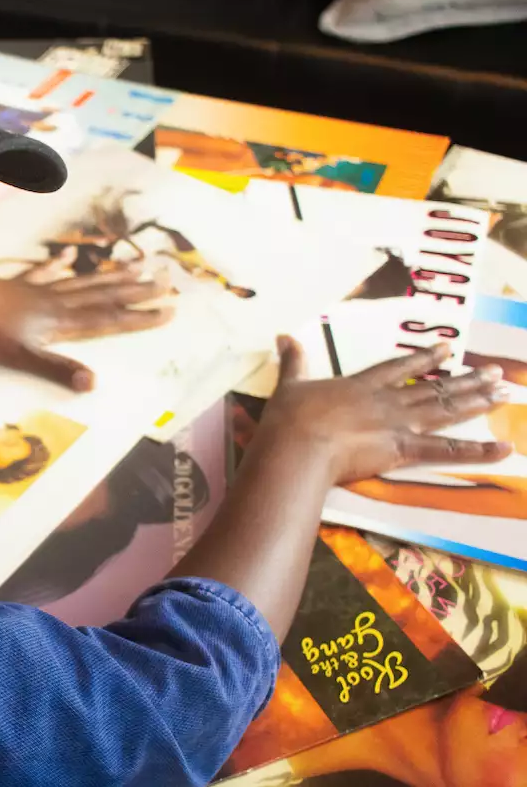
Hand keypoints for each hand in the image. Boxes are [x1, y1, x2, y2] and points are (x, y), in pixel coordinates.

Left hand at [0, 250, 173, 391]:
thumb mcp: (20, 356)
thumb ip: (56, 368)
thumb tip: (93, 382)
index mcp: (59, 320)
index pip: (108, 318)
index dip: (139, 316)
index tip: (170, 309)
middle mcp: (54, 301)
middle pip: (103, 294)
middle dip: (137, 289)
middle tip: (169, 279)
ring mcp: (36, 291)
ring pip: (83, 282)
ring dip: (112, 275)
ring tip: (139, 263)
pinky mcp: (17, 286)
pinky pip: (45, 272)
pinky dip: (60, 265)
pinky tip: (71, 255)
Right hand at [256, 337, 511, 485]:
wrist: (298, 444)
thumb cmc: (290, 419)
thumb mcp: (289, 385)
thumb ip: (293, 361)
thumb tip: (283, 335)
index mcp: (360, 386)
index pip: (399, 367)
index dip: (424, 357)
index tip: (448, 347)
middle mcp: (386, 401)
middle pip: (433, 388)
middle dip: (466, 379)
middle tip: (496, 372)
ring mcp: (398, 424)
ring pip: (446, 410)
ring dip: (478, 402)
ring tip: (506, 394)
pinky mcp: (403, 449)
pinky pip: (447, 451)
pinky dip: (478, 451)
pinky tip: (505, 447)